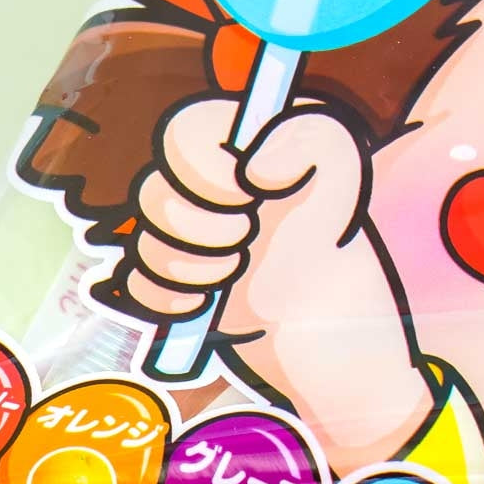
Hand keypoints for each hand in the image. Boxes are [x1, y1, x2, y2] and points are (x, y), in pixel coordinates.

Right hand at [124, 96, 431, 471]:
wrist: (333, 349)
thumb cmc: (343, 265)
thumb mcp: (347, 189)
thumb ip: (315, 143)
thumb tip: (252, 163)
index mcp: (244, 156)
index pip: (183, 134)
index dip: (203, 170)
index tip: (248, 197)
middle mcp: (209, 194)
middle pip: (155, 193)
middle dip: (204, 228)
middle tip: (248, 243)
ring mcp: (187, 243)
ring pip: (144, 242)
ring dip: (192, 267)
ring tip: (236, 275)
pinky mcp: (174, 290)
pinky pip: (136, 286)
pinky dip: (167, 299)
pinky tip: (206, 302)